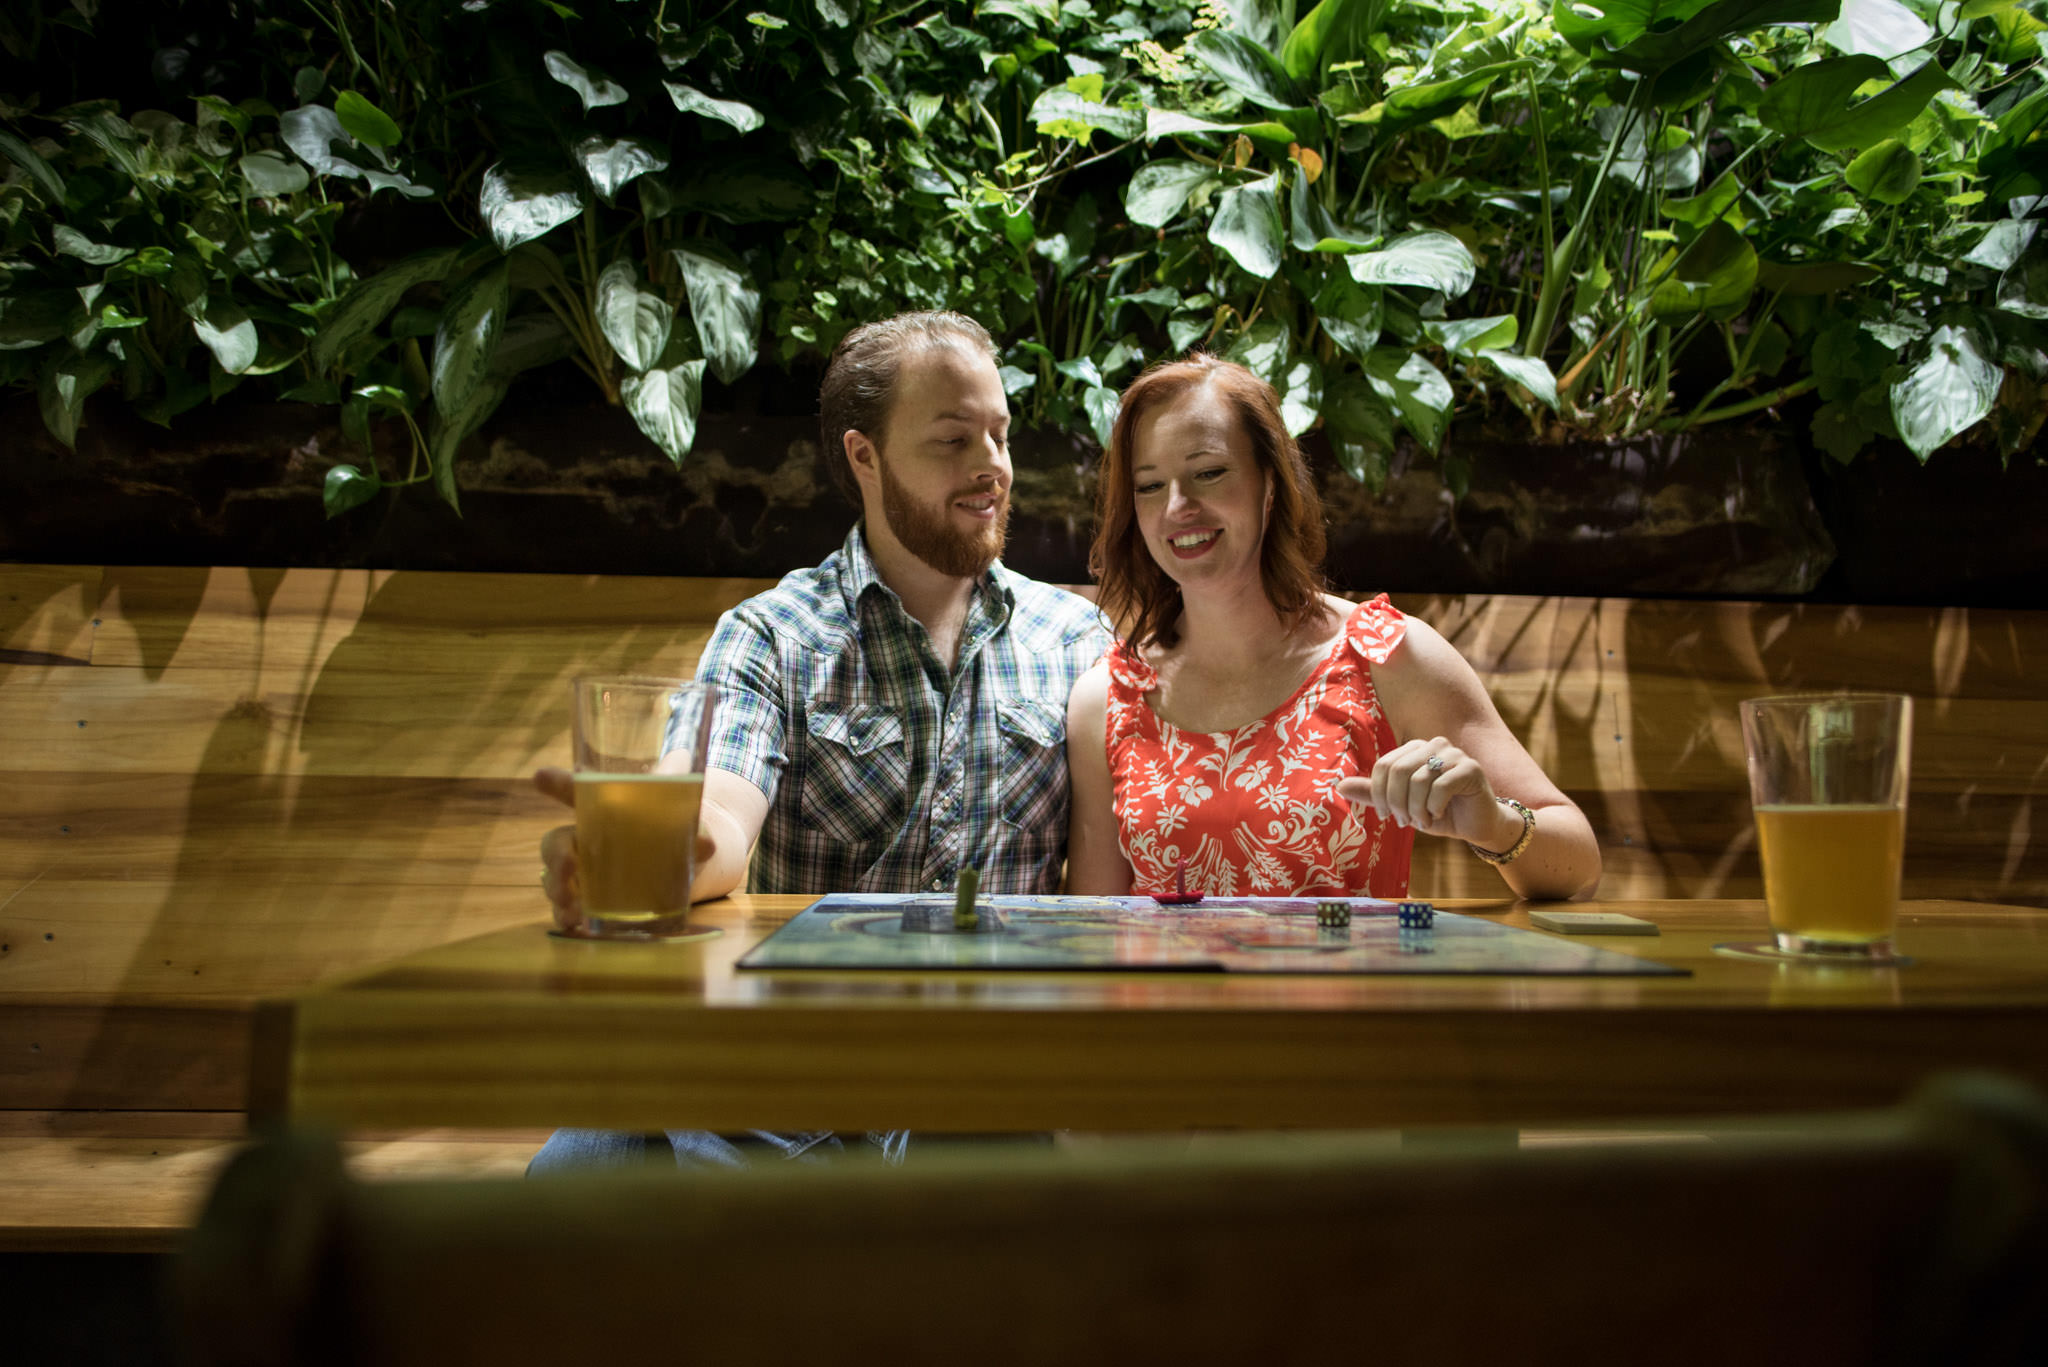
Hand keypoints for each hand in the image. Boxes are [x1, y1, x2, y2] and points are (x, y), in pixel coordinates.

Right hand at [534, 767, 719, 932]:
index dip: (557, 784)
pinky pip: (565, 906)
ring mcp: (582, 871)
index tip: (540, 776)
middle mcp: (585, 838)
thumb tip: (707, 844)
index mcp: (603, 810)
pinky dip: (564, 915)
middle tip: (571, 865)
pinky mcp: (587, 898)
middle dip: (556, 854)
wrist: (682, 866)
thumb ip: (694, 832)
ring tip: (569, 901)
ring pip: (554, 875)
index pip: (576, 793)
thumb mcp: (687, 829)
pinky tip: (572, 922)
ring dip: (557, 888)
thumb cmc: (675, 834)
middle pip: (555, 841)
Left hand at [1336, 736, 1514, 847]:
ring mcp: (1454, 754)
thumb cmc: (1437, 812)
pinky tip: (1439, 814)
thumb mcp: (1401, 805)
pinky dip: (1434, 807)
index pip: (1384, 765)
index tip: (1385, 815)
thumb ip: (1373, 794)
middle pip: (1398, 770)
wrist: (1475, 825)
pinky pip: (1440, 787)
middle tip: (1404, 821)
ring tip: (1423, 820)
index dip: (1379, 794)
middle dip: (1396, 802)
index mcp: (1415, 748)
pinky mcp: (1471, 768)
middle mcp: (1434, 744)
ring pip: (1418, 780)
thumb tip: (1338, 786)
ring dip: (1416, 808)